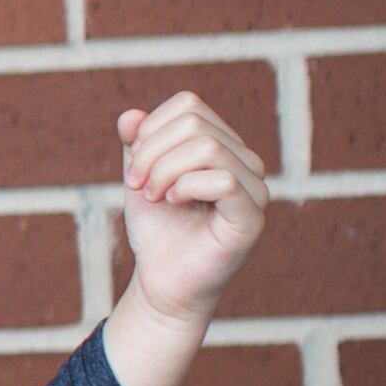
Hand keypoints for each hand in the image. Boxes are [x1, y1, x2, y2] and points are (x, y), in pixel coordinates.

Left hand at [112, 91, 268, 326]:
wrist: (162, 280)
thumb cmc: (157, 229)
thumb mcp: (139, 177)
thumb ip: (137, 144)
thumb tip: (130, 114)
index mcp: (222, 146)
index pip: (189, 105)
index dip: (150, 129)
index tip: (133, 164)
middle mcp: (245, 161)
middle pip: (194, 123)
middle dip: (151, 152)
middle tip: (137, 184)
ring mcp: (255, 188)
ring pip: (207, 148)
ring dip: (163, 170)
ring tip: (153, 195)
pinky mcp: (252, 217)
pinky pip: (223, 181)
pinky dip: (185, 187)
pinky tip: (174, 203)